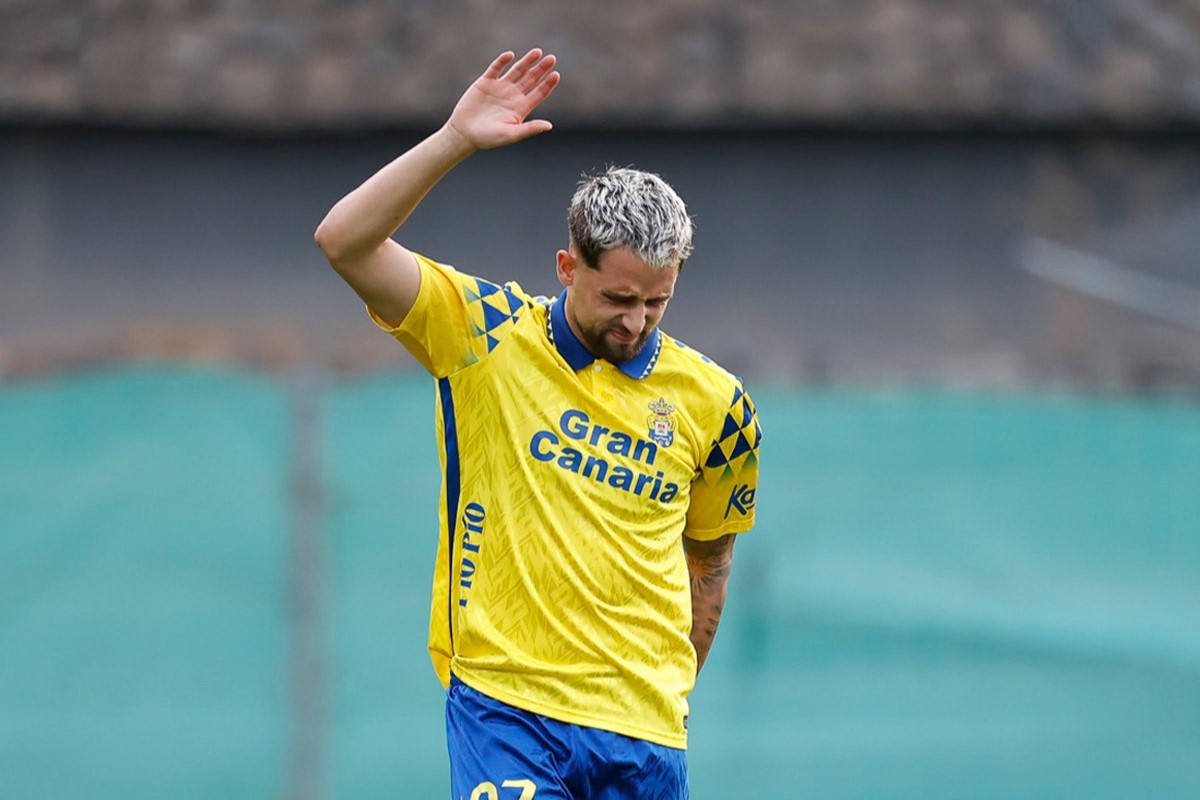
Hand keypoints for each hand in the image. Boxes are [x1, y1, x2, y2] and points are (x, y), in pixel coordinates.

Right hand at [444, 49, 560, 150]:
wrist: (464, 133)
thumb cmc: (488, 138)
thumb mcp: (511, 134)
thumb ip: (529, 129)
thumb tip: (549, 126)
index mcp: (521, 108)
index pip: (539, 93)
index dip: (548, 84)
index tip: (556, 75)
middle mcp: (513, 95)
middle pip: (531, 79)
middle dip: (541, 68)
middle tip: (552, 58)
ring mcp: (500, 87)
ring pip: (517, 70)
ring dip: (527, 61)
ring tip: (538, 52)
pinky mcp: (486, 82)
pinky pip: (496, 68)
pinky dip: (503, 61)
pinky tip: (510, 55)